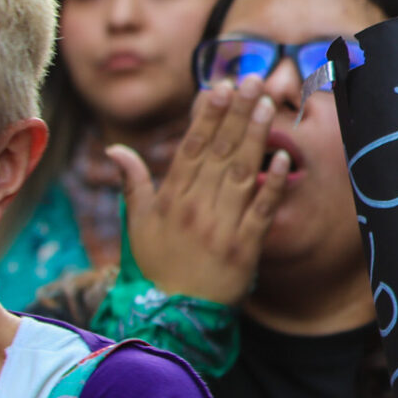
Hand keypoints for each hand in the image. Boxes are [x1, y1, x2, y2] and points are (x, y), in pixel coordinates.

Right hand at [111, 78, 289, 305]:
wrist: (171, 316)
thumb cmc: (155, 267)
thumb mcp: (136, 224)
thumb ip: (132, 183)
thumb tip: (115, 149)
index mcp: (170, 199)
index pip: (192, 147)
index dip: (208, 115)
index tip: (222, 85)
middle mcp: (195, 208)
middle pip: (220, 152)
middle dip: (238, 113)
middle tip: (254, 80)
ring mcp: (221, 227)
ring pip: (241, 174)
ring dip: (256, 137)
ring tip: (268, 105)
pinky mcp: (245, 249)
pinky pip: (260, 212)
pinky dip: (272, 185)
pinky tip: (283, 159)